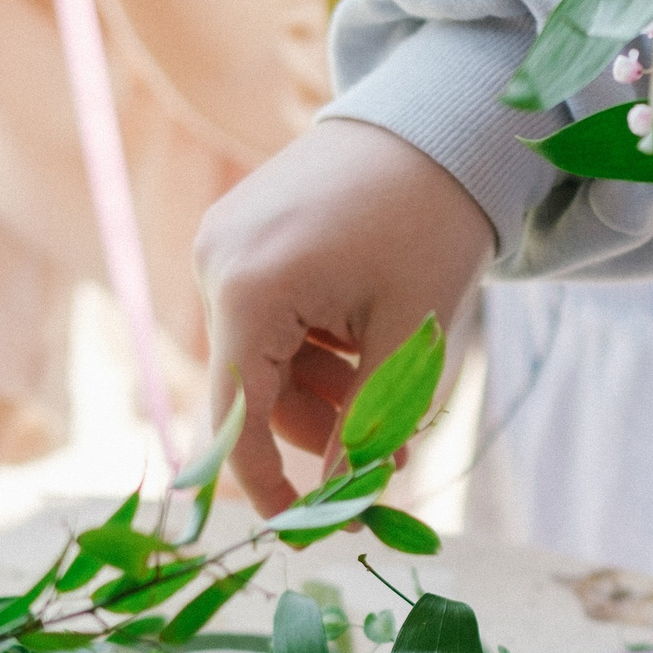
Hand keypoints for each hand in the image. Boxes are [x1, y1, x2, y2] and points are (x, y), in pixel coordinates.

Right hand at [194, 117, 493, 510]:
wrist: (437, 121)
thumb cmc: (433, 226)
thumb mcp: (409, 341)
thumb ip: (369, 426)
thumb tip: (346, 506)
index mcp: (249, 291)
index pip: (238, 421)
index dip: (268, 487)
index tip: (307, 531)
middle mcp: (215, 265)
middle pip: (251, 390)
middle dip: (316, 426)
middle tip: (384, 449)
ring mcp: (221, 244)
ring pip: (261, 356)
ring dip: (318, 385)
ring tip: (385, 370)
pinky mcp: (237, 231)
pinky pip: (264, 315)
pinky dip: (311, 341)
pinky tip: (360, 325)